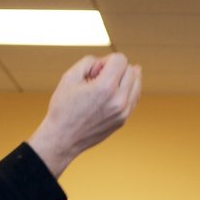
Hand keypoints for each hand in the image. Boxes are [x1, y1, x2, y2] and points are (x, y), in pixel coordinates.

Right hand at [28, 54, 140, 175]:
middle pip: (131, 70)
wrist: (62, 139)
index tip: (94, 72)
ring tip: (106, 84)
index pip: (121, 60)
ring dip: (123, 78)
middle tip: (97, 79)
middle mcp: (119, 100)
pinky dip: (126, 91)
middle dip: (115, 68)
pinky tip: (114, 91)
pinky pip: (134, 98)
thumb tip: (106, 63)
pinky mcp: (123, 120)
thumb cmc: (63, 108)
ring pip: (136, 84)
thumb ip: (89, 61)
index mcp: (105, 87)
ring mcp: (123, 112)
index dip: (106, 60)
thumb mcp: (69, 77)